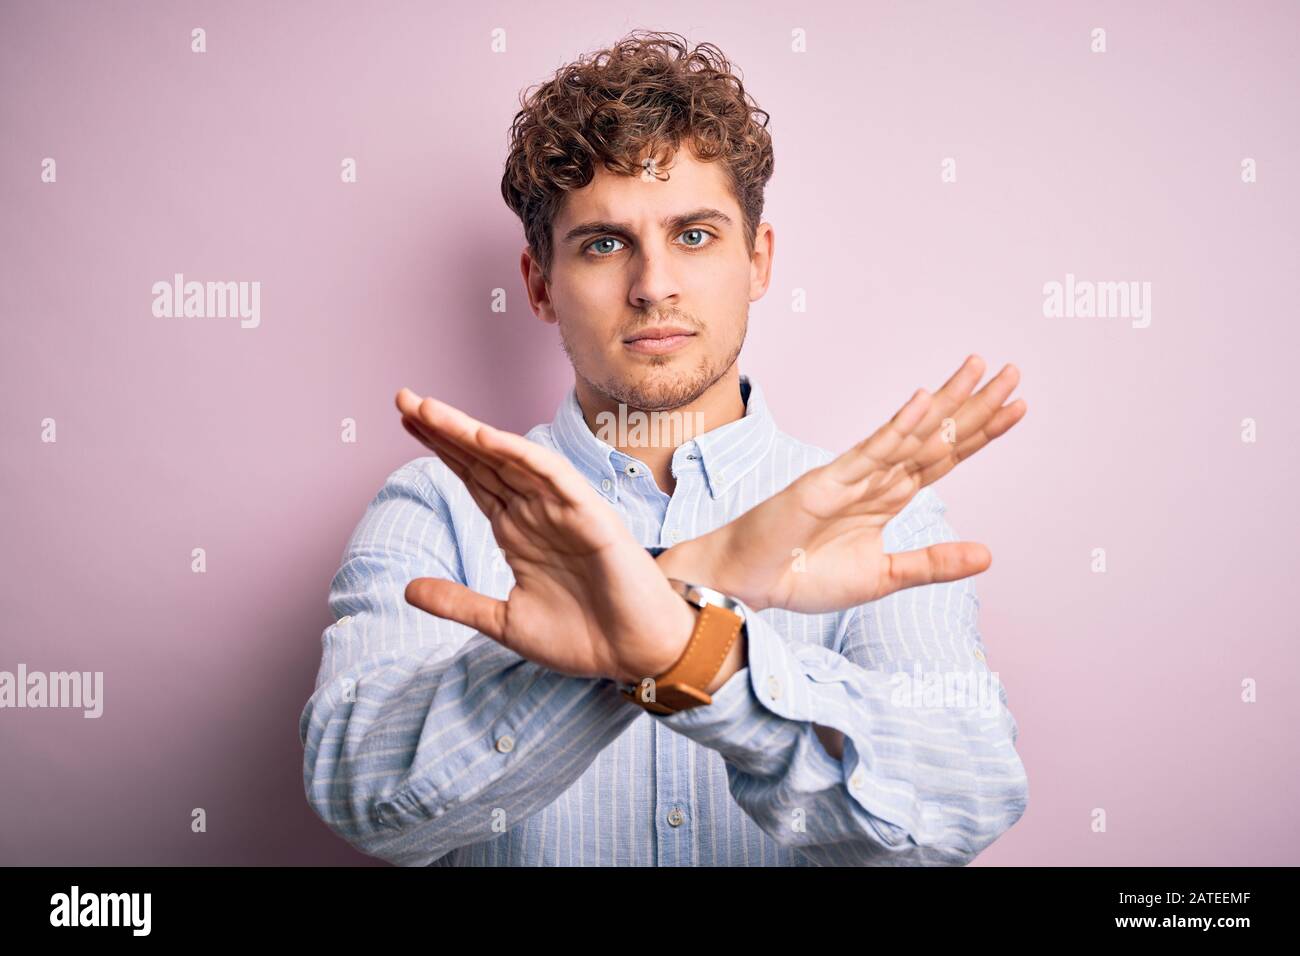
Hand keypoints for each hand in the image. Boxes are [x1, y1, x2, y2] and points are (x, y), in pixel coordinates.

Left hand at [394, 388, 698, 686]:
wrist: (634, 656)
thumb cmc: (582, 637)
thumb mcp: (504, 623)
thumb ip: (458, 603)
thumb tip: (407, 588)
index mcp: (516, 531)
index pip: (473, 478)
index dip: (440, 449)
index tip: (405, 423)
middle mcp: (535, 512)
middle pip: (482, 460)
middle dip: (442, 429)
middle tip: (403, 398)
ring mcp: (562, 509)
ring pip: (509, 459)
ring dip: (469, 433)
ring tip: (428, 410)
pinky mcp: (589, 515)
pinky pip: (551, 476)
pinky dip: (521, 454)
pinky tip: (486, 437)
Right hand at [657, 355, 1025, 612]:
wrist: (750, 582)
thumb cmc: (804, 576)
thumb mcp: (883, 577)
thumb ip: (933, 564)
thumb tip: (989, 555)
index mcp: (888, 497)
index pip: (943, 457)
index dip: (981, 432)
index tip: (1017, 406)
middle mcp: (875, 478)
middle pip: (936, 436)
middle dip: (976, 405)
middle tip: (1013, 371)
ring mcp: (852, 475)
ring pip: (910, 434)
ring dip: (946, 401)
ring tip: (978, 367)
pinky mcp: (826, 482)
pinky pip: (869, 452)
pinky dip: (897, 428)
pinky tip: (923, 402)